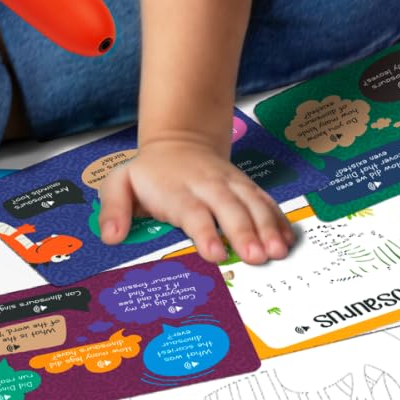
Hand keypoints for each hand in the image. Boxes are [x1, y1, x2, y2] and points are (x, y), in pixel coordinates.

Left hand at [98, 134, 295, 265]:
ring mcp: (230, 185)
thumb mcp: (120, 184)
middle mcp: (208, 186)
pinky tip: (288, 240)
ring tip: (278, 251)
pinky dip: (278, 219)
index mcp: (176, 190)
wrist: (180, 141)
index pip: (192, 211)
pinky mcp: (246, 187)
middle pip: (229, 208)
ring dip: (267, 227)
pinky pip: (265, 202)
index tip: (214, 253)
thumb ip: (113, 209)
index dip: (204, 231)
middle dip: (244, 233)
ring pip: (252, 203)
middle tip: (256, 257)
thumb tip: (112, 237)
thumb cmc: (149, 174)